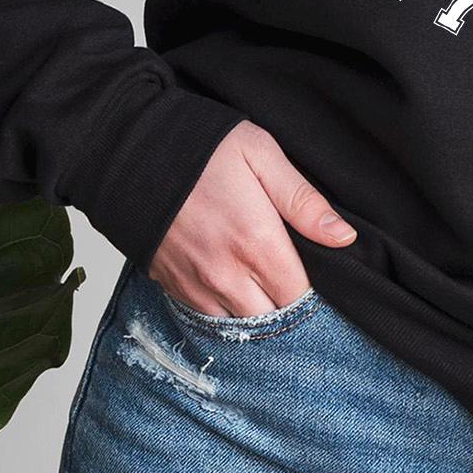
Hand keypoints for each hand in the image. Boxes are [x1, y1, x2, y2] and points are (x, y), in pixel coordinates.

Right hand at [146, 120, 356, 317]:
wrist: (129, 150)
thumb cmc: (198, 147)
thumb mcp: (261, 155)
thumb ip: (303, 202)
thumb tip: (343, 237)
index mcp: (256, 242)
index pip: (299, 297)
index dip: (314, 292)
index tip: (315, 276)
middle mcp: (225, 274)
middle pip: (271, 319)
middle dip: (285, 305)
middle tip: (288, 278)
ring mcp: (195, 284)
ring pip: (238, 325)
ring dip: (254, 311)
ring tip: (260, 283)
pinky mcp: (171, 285)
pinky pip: (206, 316)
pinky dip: (223, 308)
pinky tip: (230, 283)